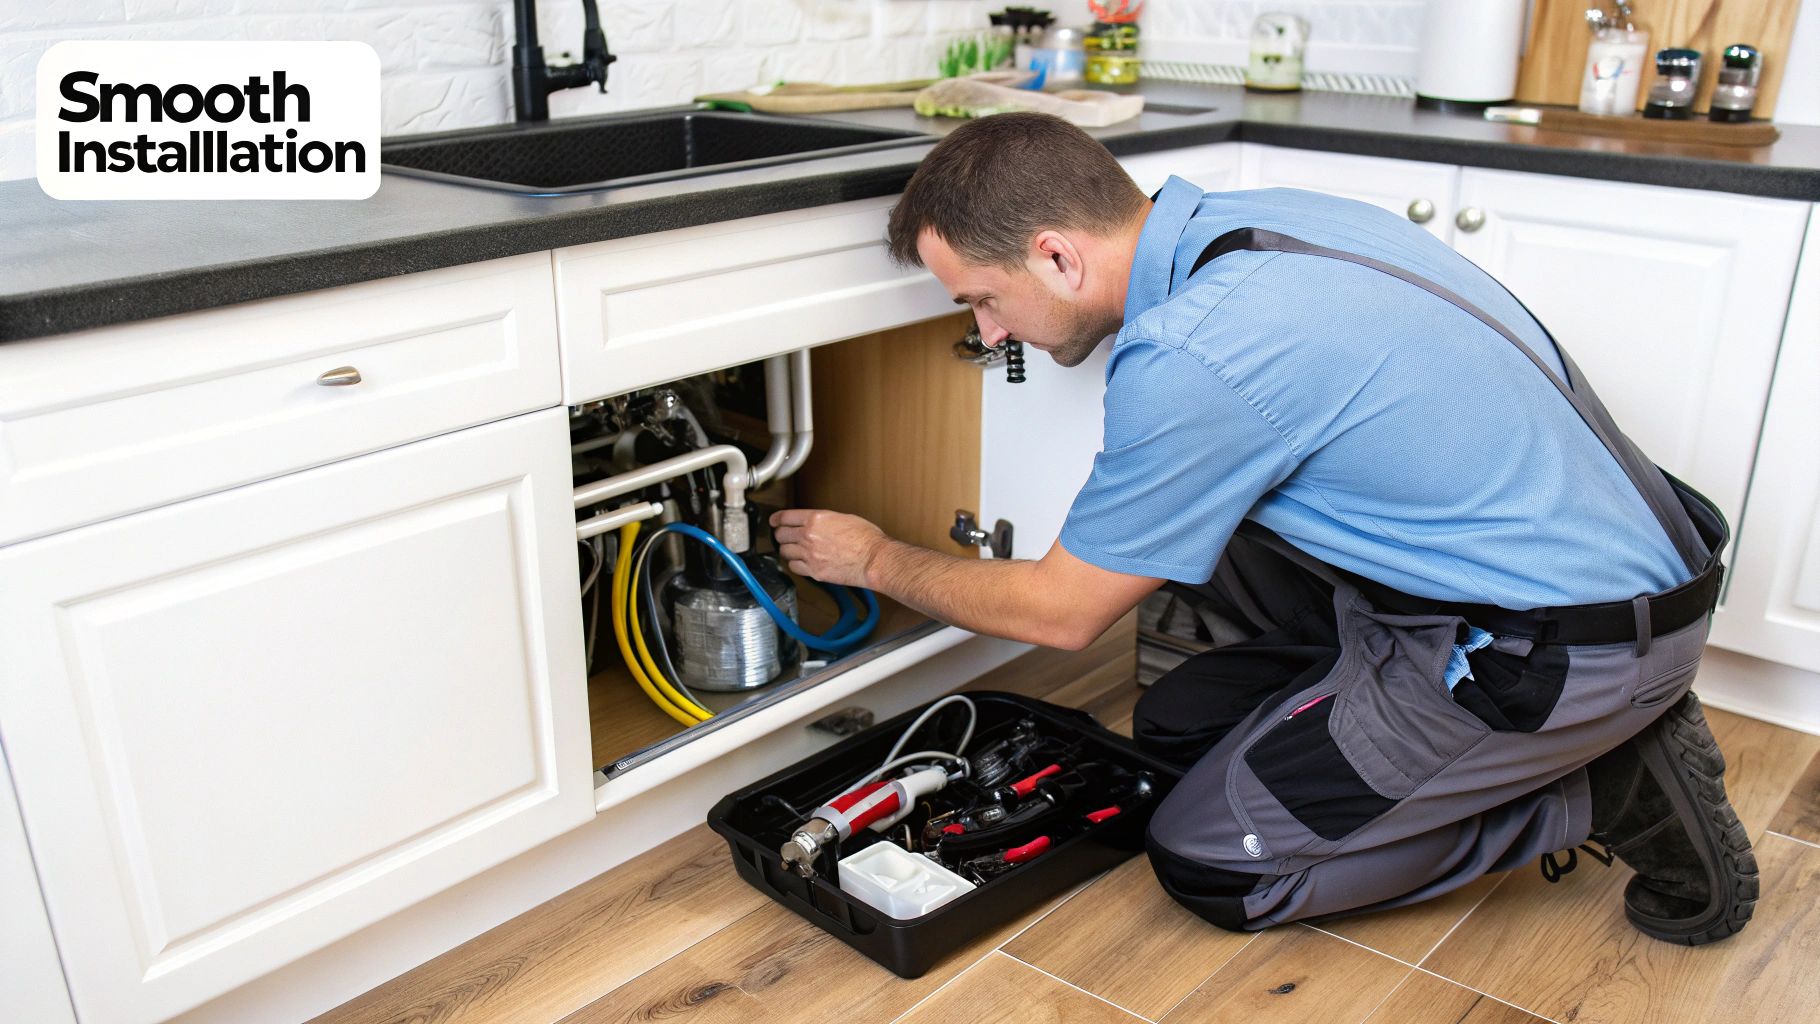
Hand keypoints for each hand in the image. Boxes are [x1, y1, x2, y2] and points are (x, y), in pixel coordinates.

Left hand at [769, 508, 887, 587]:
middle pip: (781, 535)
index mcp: (816, 519)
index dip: (777, 519)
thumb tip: (816, 523)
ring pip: (785, 552)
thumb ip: (824, 520)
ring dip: (788, 550)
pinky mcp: (814, 571)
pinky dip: (796, 565)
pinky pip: (795, 568)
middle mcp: (808, 536)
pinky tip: (802, 562)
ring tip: (794, 550)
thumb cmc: (866, 538)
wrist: (874, 559)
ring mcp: (810, 555)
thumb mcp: (843, 518)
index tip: (775, 521)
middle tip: (784, 536)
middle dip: (781, 535)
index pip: (785, 517)